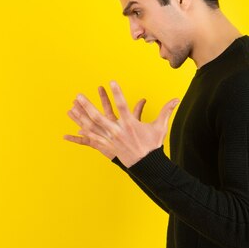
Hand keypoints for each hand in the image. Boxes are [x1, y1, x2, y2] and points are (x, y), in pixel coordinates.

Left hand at [64, 81, 178, 166]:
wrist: (148, 166)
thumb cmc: (153, 145)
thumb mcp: (160, 127)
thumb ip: (166, 111)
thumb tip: (177, 99)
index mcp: (130, 124)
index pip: (122, 105)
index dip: (117, 93)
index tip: (111, 81)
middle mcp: (118, 131)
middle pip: (99, 117)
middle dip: (88, 106)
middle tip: (78, 95)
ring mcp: (110, 140)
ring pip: (92, 127)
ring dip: (81, 117)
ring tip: (71, 108)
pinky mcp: (107, 148)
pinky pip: (92, 140)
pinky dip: (83, 136)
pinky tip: (73, 130)